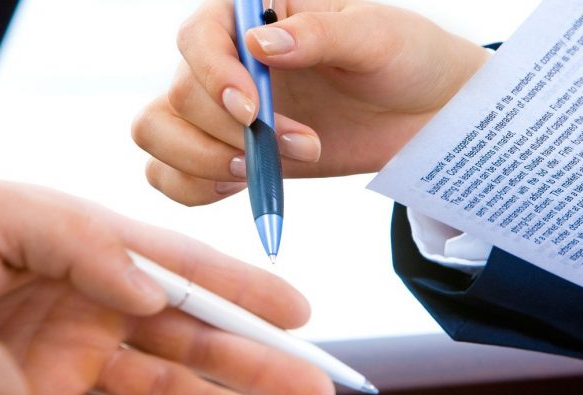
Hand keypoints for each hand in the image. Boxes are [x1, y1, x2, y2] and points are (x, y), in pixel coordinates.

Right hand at [133, 0, 488, 204]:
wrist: (424, 112)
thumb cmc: (405, 57)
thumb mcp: (376, 37)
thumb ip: (320, 34)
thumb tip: (260, 43)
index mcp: (251, 11)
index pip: (198, 37)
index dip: (214, 77)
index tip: (252, 111)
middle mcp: (223, 58)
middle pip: (178, 96)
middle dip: (231, 133)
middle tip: (302, 146)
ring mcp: (218, 109)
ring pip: (157, 132)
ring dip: (203, 162)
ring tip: (262, 171)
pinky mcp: (224, 151)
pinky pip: (169, 173)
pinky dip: (192, 188)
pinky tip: (242, 186)